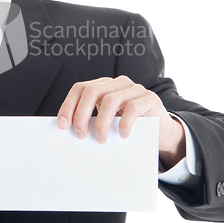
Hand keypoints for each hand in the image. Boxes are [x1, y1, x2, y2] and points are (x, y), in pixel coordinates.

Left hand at [56, 76, 185, 167]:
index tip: (62, 125)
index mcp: (104, 85)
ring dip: (101, 122)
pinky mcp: (149, 99)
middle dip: (81, 114)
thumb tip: (68, 130)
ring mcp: (134, 89)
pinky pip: (132, 108)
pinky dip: (124, 124)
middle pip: (92, 91)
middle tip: (80, 134)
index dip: (69, 105)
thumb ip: (92, 119)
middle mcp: (118, 83)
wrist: (161, 130)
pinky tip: (122, 135)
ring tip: (101, 139)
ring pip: (110, 100)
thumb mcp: (108, 120)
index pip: (80, 88)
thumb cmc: (129, 125)